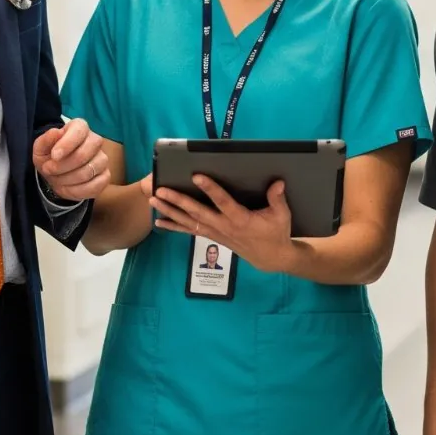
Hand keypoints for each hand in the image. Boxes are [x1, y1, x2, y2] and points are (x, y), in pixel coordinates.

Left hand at [33, 118, 107, 200]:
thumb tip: (56, 132)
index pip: (79, 131)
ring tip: (56, 179)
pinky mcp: (105, 176)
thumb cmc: (50, 156)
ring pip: (88, 172)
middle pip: (84, 154)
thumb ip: (46, 140)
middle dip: (62, 166)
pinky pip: (94, 186)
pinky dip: (76, 191)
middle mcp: (95, 140)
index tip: (54, 156)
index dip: (66, 144)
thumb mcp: (41, 148)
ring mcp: (102, 159)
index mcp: (80, 127)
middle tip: (48, 169)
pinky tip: (66, 187)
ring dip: (67, 179)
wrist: (56, 172)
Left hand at [150, 173, 294, 274]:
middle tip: (162, 190)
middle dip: (178, 201)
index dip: (210, 189)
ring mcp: (216, 233)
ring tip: (154, 201)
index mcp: (241, 219)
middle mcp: (224, 227)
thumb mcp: (281, 215)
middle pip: (197, 212)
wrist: (270, 258)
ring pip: (189, 222)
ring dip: (170, 211)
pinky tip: (159, 221)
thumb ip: (277, 199)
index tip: (196, 176)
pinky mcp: (212, 236)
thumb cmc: (276, 233)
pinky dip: (174, 226)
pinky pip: (190, 231)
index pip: (223, 202)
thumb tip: (277, 182)